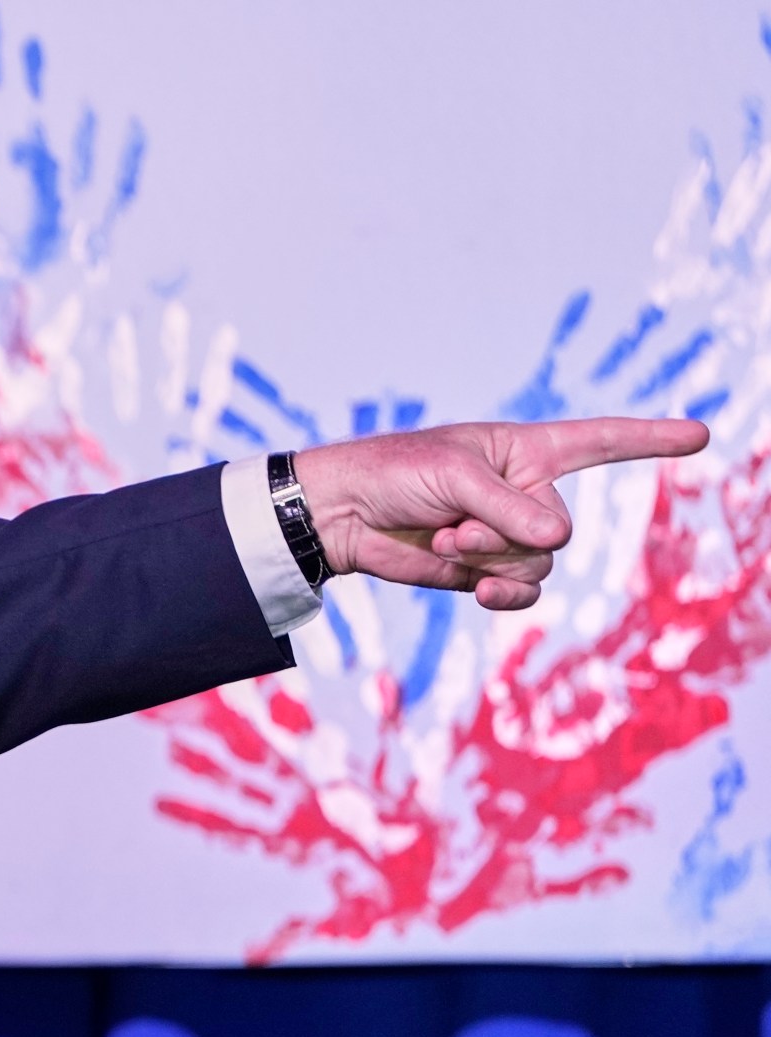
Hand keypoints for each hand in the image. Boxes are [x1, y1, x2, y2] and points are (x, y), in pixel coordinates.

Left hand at [293, 417, 708, 609]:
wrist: (344, 515)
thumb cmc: (394, 474)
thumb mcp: (454, 476)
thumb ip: (509, 508)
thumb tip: (557, 541)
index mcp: (525, 451)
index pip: (600, 442)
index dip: (649, 440)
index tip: (699, 435)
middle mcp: (525, 493)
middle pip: (556, 527)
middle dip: (504, 532)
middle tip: (451, 522)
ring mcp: (507, 536)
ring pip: (541, 563)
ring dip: (493, 560)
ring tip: (445, 542)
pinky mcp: (484, 572)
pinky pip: (522, 590)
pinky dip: (505, 593)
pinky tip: (479, 587)